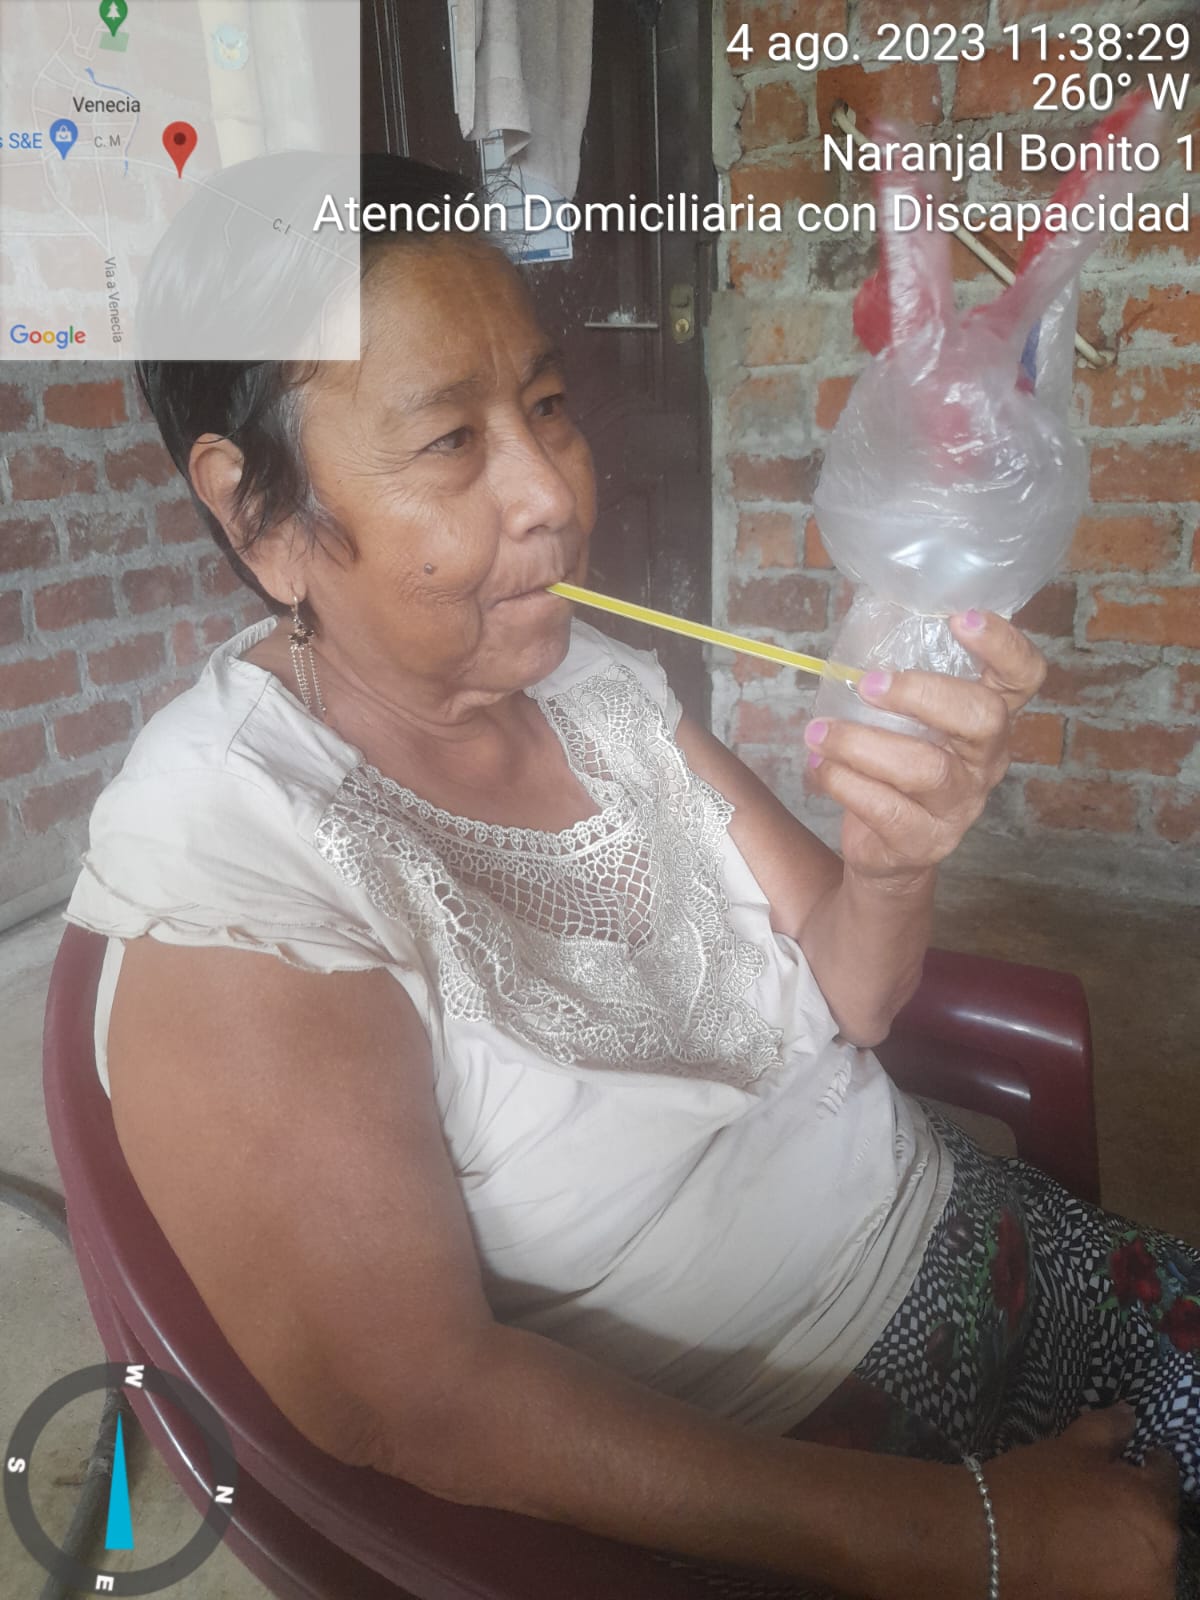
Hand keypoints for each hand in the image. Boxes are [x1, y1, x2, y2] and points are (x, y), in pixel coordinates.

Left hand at [804, 609, 1045, 885]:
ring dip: (861, 743)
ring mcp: (960, 805)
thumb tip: (866, 611)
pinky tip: (819, 766)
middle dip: (922, 693)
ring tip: (818, 733)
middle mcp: (986, 761)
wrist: (889, 852)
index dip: (1003, 645)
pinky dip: (843, 782)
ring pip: (925, 768)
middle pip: (983, 718)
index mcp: (988, 719)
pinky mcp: (924, 840)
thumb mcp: (905, 718)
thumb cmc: (896, 765)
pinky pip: (885, 808)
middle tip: (867, 684)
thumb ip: (899, 672)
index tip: (960, 618)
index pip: (1023, 677)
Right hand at [980, 1406, 1180, 1599]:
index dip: (1148, 1463)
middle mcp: (1160, 1561)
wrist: (988, 1542)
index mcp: (1156, 1513)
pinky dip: (1111, 1569)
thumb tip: (1129, 1414)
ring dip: (1126, 1540)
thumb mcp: (1074, 1446)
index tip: (1132, 1460)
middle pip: (1157, 1523)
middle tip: (1103, 1494)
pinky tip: (1082, 1552)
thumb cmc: (1035, 1487)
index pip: (1166, 1478)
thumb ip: (1110, 1428)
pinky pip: (1122, 1583)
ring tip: (1088, 1527)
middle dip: (1136, 1505)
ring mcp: (1139, 1594)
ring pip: (1143, 1558)